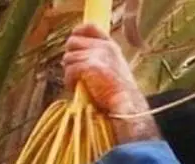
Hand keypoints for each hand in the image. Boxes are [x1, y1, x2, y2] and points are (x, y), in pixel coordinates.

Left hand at [63, 23, 158, 142]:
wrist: (126, 104)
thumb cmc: (119, 92)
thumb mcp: (114, 68)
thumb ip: (99, 58)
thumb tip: (74, 56)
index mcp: (110, 46)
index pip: (90, 27)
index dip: (78, 32)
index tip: (74, 41)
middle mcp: (104, 47)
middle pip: (72, 42)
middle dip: (70, 57)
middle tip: (75, 70)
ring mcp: (97, 56)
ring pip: (68, 58)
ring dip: (69, 71)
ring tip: (78, 82)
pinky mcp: (89, 67)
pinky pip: (69, 71)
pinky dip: (69, 81)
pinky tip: (76, 88)